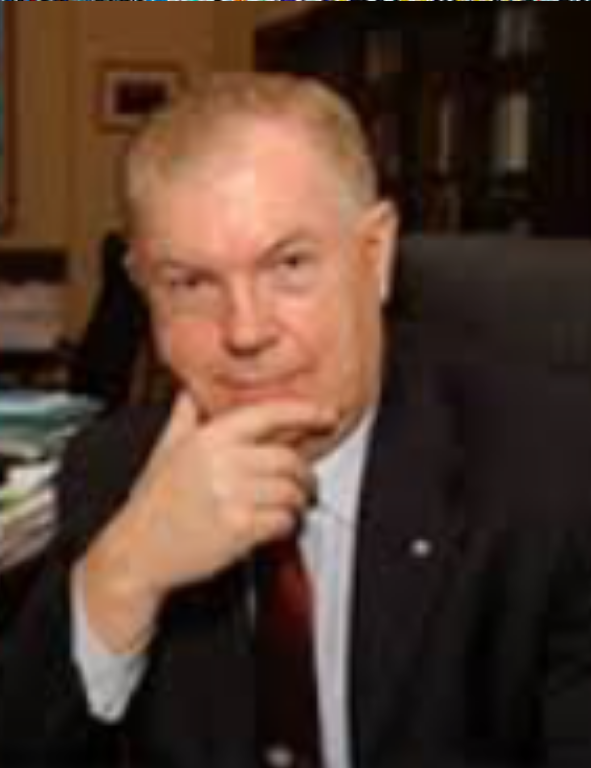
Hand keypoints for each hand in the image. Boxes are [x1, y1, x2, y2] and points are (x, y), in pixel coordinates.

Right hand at [77, 393, 332, 651]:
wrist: (137, 552)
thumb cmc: (154, 503)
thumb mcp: (165, 451)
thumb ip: (183, 418)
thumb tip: (189, 391)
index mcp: (208, 438)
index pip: (268, 414)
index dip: (304, 411)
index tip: (326, 415)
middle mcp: (221, 462)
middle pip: (289, 459)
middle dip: (305, 475)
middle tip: (306, 485)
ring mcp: (230, 495)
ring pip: (291, 492)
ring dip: (298, 503)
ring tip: (290, 507)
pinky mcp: (238, 528)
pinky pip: (283, 520)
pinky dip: (287, 525)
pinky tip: (276, 526)